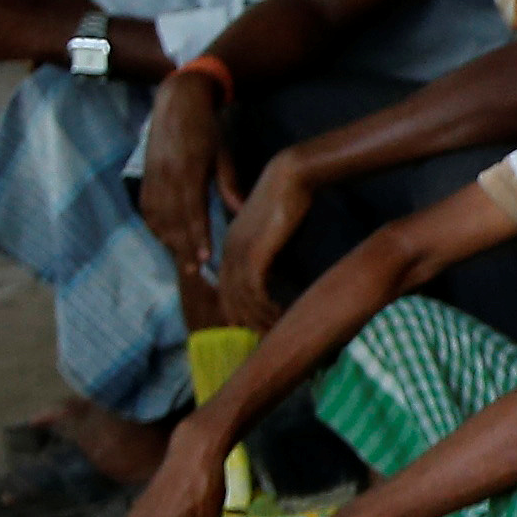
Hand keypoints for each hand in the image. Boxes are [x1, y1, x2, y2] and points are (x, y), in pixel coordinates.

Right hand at [139, 73, 227, 289]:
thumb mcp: (222, 154)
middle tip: (193, 273)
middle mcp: (166, 175)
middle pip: (173, 220)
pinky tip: (165, 239)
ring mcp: (152, 176)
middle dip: (183, 247)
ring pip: (158, 216)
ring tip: (182, 261)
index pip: (192, 211)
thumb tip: (239, 211)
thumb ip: (229, 184)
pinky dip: (155, 225)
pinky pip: (147, 207)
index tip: (205, 258)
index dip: (197, 236)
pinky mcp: (145, 175)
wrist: (177, 103)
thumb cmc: (207, 129)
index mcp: (188, 170)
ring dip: (168, 241)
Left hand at [214, 153, 314, 331]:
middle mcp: (229, 251)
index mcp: (230, 245)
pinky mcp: (254, 254)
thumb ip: (267, 250)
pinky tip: (279, 317)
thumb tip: (273, 271)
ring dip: (256, 319)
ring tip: (273, 333)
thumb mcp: (271, 230)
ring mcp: (239, 253)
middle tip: (261, 339)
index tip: (252, 327)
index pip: (227, 286)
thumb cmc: (287, 200)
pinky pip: (254, 291)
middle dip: (243, 321)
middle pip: (229, 297)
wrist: (289, 177)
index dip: (237, 309)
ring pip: (240, 298)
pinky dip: (265, 308)